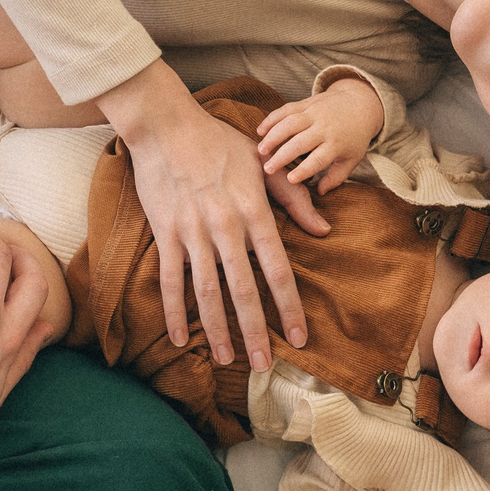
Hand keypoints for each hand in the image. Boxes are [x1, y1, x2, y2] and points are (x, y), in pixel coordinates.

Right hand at [97, 64, 330, 367]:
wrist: (166, 126)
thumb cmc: (219, 143)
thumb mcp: (265, 166)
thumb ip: (295, 199)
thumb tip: (324, 229)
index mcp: (254, 212)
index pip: (277, 270)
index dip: (289, 307)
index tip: (300, 336)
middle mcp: (225, 227)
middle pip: (242, 290)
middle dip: (255, 331)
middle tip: (263, 364)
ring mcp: (192, 232)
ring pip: (206, 292)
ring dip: (217, 329)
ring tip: (227, 358)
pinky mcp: (165, 233)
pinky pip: (170, 279)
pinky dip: (174, 311)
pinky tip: (181, 338)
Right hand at [255, 79, 381, 193]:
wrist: (358, 103)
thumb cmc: (353, 137)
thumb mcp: (351, 159)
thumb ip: (336, 177)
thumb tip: (320, 192)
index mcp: (336, 144)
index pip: (318, 159)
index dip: (304, 170)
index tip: (290, 180)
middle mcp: (324, 128)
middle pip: (300, 143)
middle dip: (282, 156)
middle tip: (268, 169)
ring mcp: (314, 113)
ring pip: (290, 124)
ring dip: (273, 136)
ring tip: (261, 151)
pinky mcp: (305, 103)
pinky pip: (286, 110)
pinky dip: (271, 118)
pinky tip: (260, 130)